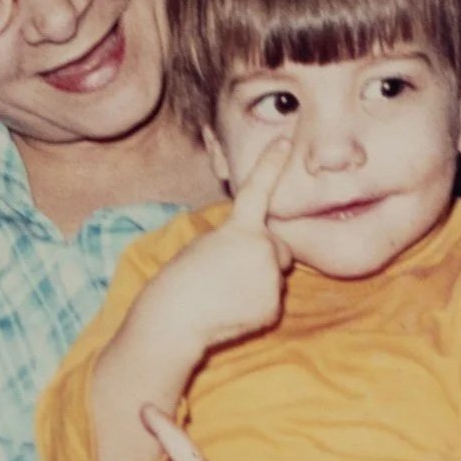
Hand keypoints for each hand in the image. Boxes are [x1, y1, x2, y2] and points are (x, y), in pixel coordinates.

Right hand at [158, 138, 293, 351]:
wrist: (174, 319)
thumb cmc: (181, 279)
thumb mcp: (206, 243)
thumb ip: (236, 236)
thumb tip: (257, 244)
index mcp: (239, 228)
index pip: (259, 191)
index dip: (271, 164)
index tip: (286, 141)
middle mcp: (262, 249)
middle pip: (278, 247)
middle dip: (264, 255)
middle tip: (230, 270)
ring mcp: (271, 280)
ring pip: (275, 275)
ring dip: (258, 280)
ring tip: (225, 292)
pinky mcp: (273, 307)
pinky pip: (271, 300)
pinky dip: (256, 304)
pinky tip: (231, 308)